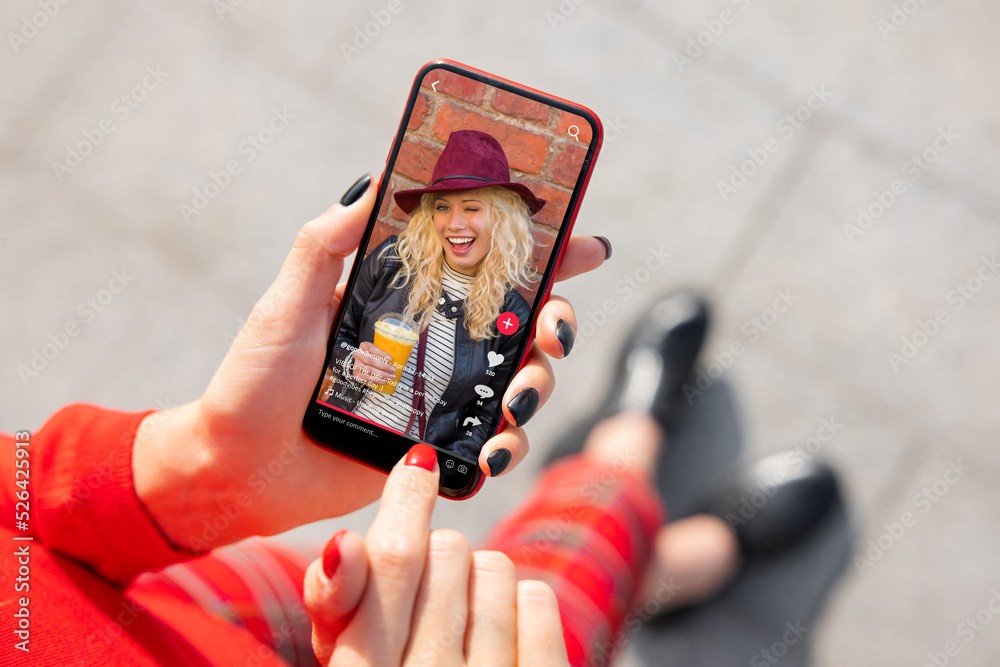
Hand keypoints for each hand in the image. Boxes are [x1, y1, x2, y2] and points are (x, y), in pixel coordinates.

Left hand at [133, 174, 608, 549]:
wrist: (236, 469)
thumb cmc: (254, 382)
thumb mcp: (288, 302)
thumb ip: (326, 243)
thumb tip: (376, 180)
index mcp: (408, 302)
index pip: (486, 268)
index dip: (544, 255)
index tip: (584, 245)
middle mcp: (436, 345)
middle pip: (523, 325)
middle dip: (557, 322)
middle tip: (552, 332)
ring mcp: (441, 397)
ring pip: (521, 382)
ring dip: (537, 387)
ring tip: (513, 402)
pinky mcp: (436, 447)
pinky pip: (494, 441)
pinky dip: (508, 445)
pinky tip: (494, 451)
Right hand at [304, 444, 569, 665]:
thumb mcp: (348, 663)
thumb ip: (338, 606)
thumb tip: (345, 542)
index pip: (391, 560)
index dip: (406, 500)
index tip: (418, 464)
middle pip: (447, 552)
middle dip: (435, 560)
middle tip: (428, 600)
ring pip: (495, 567)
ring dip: (477, 584)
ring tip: (461, 629)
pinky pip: (538, 600)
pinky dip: (521, 605)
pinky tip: (500, 638)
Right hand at [352, 342, 395, 385]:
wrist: (363, 360)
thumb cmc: (374, 354)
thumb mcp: (379, 349)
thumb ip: (388, 350)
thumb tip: (404, 353)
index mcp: (364, 346)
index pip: (372, 349)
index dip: (381, 354)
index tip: (390, 359)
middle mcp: (358, 355)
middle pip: (370, 360)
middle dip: (383, 366)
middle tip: (393, 369)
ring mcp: (356, 365)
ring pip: (368, 370)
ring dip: (381, 374)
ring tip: (390, 376)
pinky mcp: (357, 374)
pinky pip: (366, 378)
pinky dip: (376, 380)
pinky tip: (383, 380)